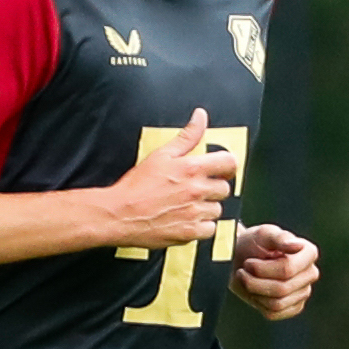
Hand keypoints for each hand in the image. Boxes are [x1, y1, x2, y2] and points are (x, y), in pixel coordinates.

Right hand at [107, 108, 241, 247]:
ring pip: (217, 210)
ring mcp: (195, 212)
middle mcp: (197, 190)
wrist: (118, 214)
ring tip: (186, 206)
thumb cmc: (135, 186)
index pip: (229, 163)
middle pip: (224, 189)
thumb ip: (187, 136)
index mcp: (192, 168)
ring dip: (206, 208)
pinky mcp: (190, 232)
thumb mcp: (160, 155)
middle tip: (194, 190)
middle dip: (212, 189)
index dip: (226, 166)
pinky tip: (186, 220)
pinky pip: (210, 229)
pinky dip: (201, 226)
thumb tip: (200, 116)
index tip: (219, 170)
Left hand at [231, 223, 318, 320]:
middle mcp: (310, 273)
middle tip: (243, 270)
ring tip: (246, 279)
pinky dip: (258, 304)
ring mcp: (303, 292)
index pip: (288, 269)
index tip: (249, 262)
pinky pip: (274, 314)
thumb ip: (279, 238)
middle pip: (282, 289)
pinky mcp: (293, 307)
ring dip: (255, 292)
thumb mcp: (263, 235)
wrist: (242, 258)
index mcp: (308, 253)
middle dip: (255, 281)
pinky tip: (254, 291)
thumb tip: (297, 245)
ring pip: (277, 303)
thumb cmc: (254, 243)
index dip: (262, 269)